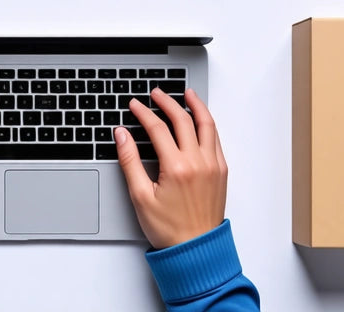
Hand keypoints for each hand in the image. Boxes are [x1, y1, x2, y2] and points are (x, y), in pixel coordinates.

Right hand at [114, 88, 226, 248]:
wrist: (196, 250)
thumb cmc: (169, 229)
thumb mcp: (140, 197)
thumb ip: (130, 162)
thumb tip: (121, 136)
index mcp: (177, 167)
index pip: (157, 129)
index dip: (143, 113)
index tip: (134, 106)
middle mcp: (198, 162)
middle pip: (183, 119)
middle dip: (167, 102)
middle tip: (156, 93)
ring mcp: (213, 165)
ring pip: (206, 124)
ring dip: (195, 106)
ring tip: (186, 94)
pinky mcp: (221, 171)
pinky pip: (216, 139)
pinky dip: (207, 123)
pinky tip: (200, 120)